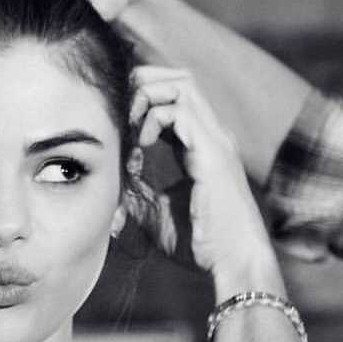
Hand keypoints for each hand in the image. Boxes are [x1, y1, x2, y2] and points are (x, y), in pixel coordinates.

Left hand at [127, 67, 281, 289]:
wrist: (231, 262)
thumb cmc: (200, 244)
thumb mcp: (156, 214)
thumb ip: (136, 194)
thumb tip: (111, 184)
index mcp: (200, 146)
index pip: (173, 100)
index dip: (142, 102)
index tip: (119, 128)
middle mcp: (211, 136)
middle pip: (179, 79)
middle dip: (143, 84)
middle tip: (119, 114)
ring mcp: (215, 140)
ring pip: (181, 84)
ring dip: (147, 96)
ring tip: (130, 126)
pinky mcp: (212, 152)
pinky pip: (181, 110)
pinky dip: (153, 118)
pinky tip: (141, 145)